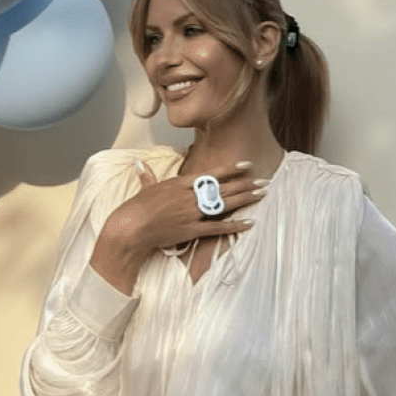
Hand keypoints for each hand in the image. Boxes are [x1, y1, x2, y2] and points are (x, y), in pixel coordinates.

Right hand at [90, 159, 267, 293]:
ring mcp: (192, 213)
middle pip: (224, 188)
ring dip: (246, 199)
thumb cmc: (135, 208)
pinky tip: (249, 223)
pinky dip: (234, 226)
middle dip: (246, 184)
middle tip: (264, 181)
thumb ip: (147, 176)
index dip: (231, 170)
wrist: (130, 228)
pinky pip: (218, 228)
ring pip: (225, 204)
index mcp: (180, 184)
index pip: (211, 174)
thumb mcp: (144, 189)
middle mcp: (190, 196)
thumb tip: (140, 165)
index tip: (246, 166)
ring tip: (262, 194)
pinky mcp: (192, 230)